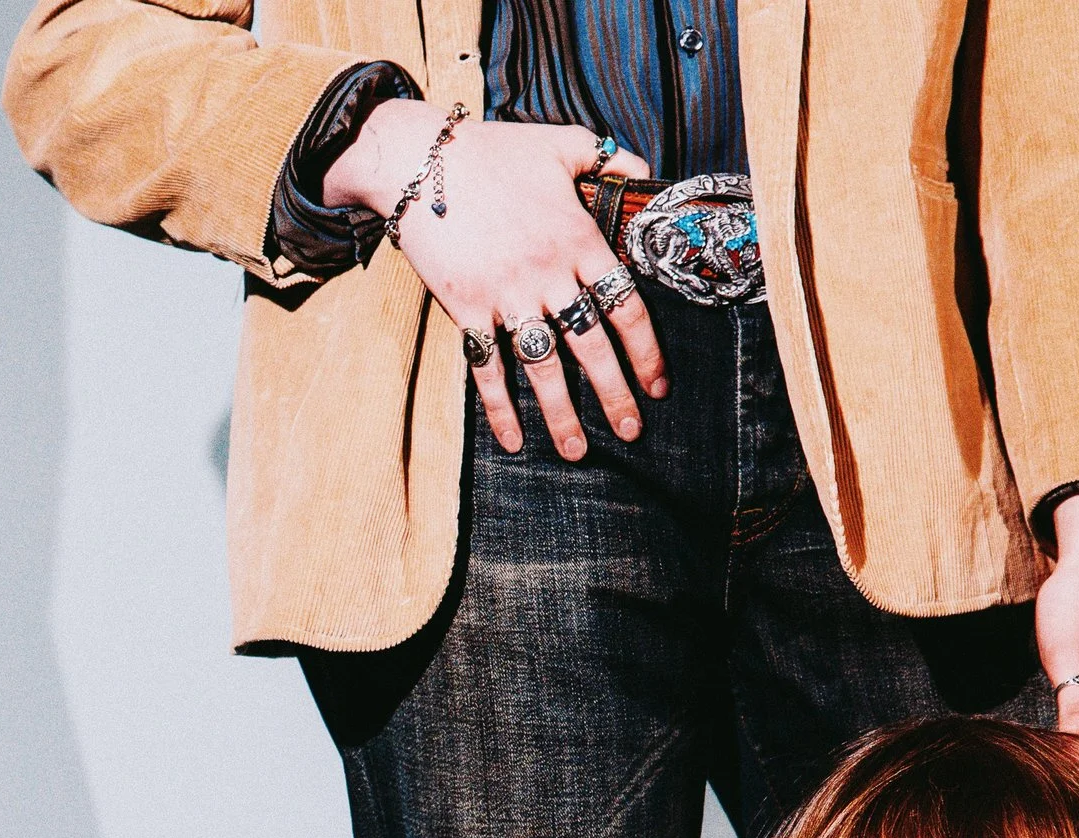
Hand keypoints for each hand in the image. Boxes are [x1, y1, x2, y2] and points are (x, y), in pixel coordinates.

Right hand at [325, 101, 666, 460]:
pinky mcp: (465, 308)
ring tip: (577, 451)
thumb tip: (644, 175)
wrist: (419, 160)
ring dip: (562, 414)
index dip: (646, 351)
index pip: (625, 306)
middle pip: (592, 347)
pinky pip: (487, 367)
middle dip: (615, 395)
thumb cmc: (494, 151)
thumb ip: (610, 160)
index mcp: (578, 239)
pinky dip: (499, 407)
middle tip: (631, 431)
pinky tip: (514, 439)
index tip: (658, 385)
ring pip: (543, 366)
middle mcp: (548, 274)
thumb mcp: (564, 144)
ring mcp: (506, 295)